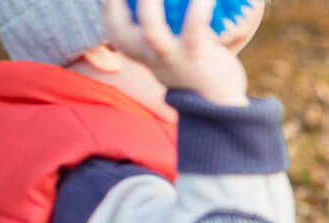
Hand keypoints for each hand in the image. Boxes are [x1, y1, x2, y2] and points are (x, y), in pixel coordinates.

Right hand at [104, 0, 248, 105]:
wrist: (218, 106)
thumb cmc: (194, 70)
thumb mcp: (170, 52)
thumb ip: (165, 28)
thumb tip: (185, 2)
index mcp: (139, 52)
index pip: (114, 31)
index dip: (110, 7)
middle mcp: (149, 55)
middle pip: (120, 31)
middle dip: (116, 4)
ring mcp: (172, 56)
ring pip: (152, 29)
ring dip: (151, 2)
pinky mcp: (197, 54)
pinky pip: (195, 24)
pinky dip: (200, 6)